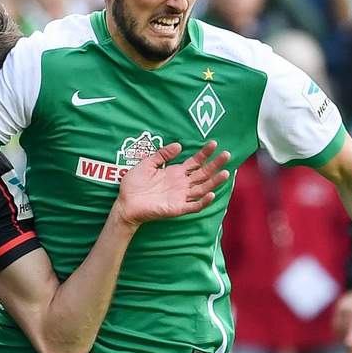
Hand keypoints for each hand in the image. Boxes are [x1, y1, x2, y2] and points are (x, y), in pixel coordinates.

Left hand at [115, 140, 230, 226]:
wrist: (125, 203)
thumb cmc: (134, 184)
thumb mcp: (147, 163)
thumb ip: (162, 154)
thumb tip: (179, 145)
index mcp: (175, 173)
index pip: (195, 162)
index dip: (205, 153)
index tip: (214, 143)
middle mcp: (181, 184)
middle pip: (203, 174)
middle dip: (215, 165)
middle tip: (227, 154)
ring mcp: (180, 197)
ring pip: (202, 189)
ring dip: (214, 182)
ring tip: (225, 173)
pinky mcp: (177, 209)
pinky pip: (193, 206)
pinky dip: (203, 202)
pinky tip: (211, 194)